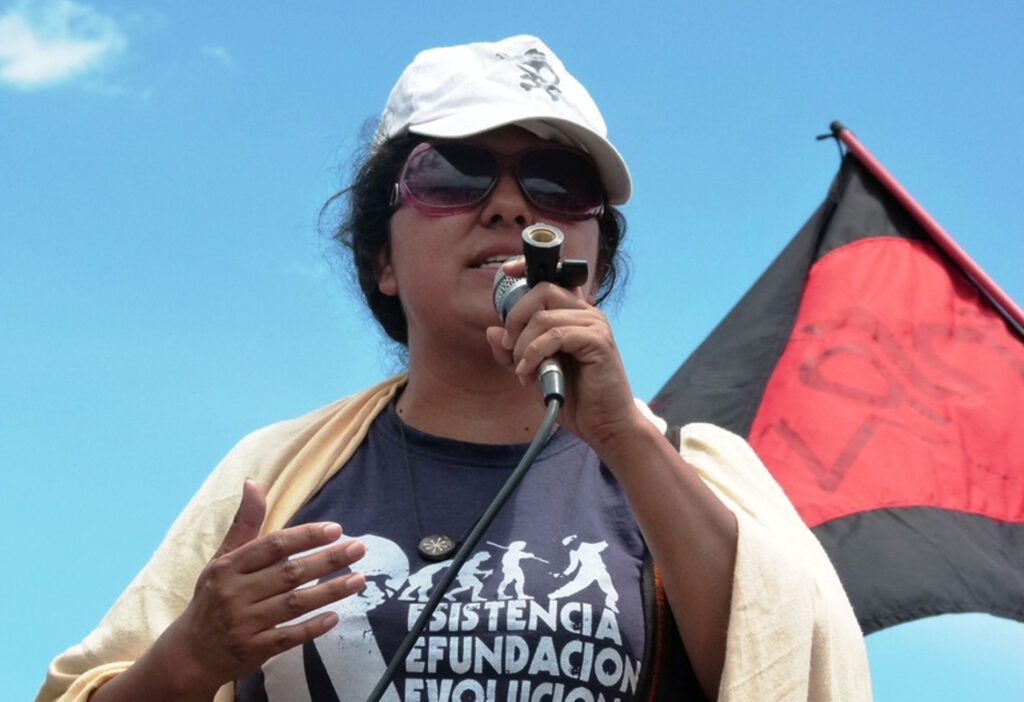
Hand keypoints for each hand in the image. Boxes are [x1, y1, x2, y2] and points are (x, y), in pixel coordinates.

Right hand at [159, 479, 365, 695]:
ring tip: (358, 580)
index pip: (273, 546)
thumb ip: (244, 523)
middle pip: (289, 573)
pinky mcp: (253, 650)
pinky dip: (311, 628)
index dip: (305, 536)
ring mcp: (244, 624)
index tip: (336, 529)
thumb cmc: (213, 597)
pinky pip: (288, 637)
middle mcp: (235, 593)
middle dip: (328, 560)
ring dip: (329, 592)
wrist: (190, 653)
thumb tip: (253, 482)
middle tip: (359, 548)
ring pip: (293, 604)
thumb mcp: (222, 558)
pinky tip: (335, 617)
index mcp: (229, 566)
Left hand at [485, 258, 640, 448]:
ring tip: (523, 372)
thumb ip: (514, 352)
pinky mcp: (598, 342)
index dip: (527, 267)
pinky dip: (535, 355)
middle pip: (542, 290)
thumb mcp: (535, 373)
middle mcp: (586, 313)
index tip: (506, 271)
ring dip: (523, 346)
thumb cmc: (575, 398)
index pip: (552, 278)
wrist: (605, 426)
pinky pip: (555, 336)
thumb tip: (492, 331)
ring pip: (543, 317)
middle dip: (516, 318)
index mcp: (573, 314)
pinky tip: (531, 374)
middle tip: (510, 348)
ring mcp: (594, 325)